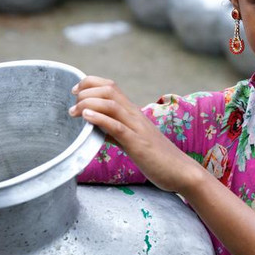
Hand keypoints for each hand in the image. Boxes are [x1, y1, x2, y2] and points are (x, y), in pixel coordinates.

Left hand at [69, 76, 202, 192]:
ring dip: (88, 103)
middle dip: (85, 91)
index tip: (75, 92)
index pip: (111, 86)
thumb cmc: (158, 158)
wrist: (182, 172)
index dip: (90, 83)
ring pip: (111, 104)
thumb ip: (115, 132)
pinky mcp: (138, 144)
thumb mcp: (132, 141)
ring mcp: (137, 128)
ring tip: (74, 112)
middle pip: (109, 89)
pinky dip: (100, 119)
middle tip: (72, 105)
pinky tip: (87, 117)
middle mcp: (135, 115)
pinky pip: (117, 127)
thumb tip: (96, 127)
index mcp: (134, 113)